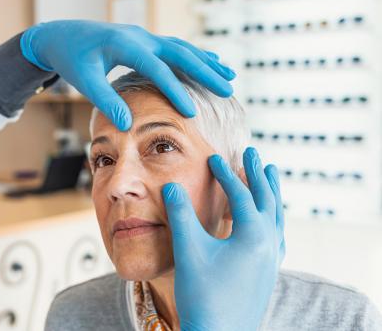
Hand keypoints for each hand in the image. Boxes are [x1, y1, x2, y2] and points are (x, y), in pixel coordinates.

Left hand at [21, 20, 235, 130]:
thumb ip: (105, 101)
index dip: (174, 90)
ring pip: (182, 47)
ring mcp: (144, 36)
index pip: (157, 69)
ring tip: (229, 77)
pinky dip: (194, 56)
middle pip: (180, 52)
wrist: (61, 35)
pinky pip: (175, 47)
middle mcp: (140, 36)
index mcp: (126, 44)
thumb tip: (128, 125)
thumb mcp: (84, 80)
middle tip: (227, 89)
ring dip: (205, 62)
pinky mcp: (144, 40)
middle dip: (205, 72)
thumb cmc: (71, 58)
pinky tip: (210, 62)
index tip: (191, 112)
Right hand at [161, 147, 284, 330]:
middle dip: (257, 173)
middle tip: (252, 152)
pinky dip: (272, 217)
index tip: (214, 159)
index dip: (225, 173)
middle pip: (267, 198)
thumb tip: (172, 186)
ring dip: (271, 192)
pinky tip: (269, 219)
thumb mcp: (188, 250)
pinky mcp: (269, 272)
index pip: (241, 194)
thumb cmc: (203, 296)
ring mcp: (272, 259)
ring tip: (270, 174)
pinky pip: (277, 234)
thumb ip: (180, 214)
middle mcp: (270, 243)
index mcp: (254, 235)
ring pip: (277, 216)